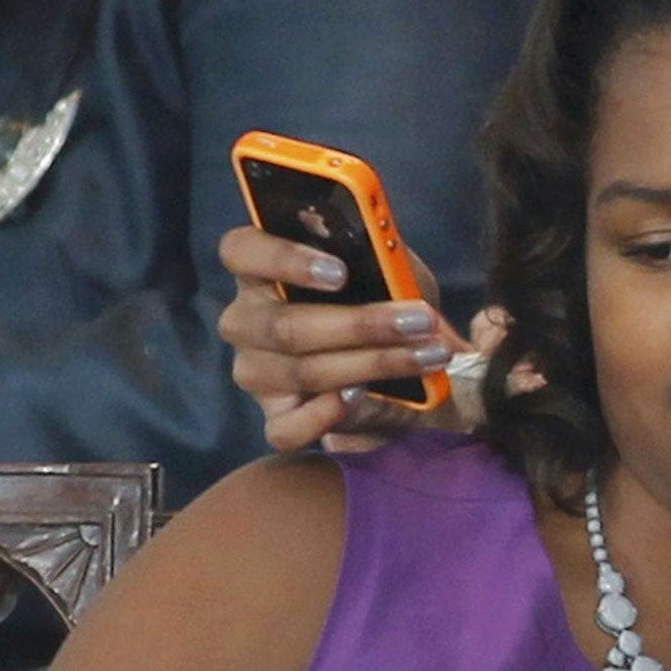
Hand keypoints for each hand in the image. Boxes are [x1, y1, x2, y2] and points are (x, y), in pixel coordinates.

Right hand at [217, 226, 465, 448]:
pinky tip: (361, 396)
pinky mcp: (274, 417)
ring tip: (428, 355)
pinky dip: (328, 414)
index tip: (341, 272)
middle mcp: (246, 320)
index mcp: (261, 269)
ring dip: (374, 363)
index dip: (285, 259)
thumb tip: (383, 243)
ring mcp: (255, 372)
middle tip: (419, 321)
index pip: (242, 251)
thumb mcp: (388, 267)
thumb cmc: (384, 297)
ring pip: (303, 371)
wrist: (403, 354)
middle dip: (361, 324)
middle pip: (285, 325)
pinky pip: (288, 427)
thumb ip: (379, 252)